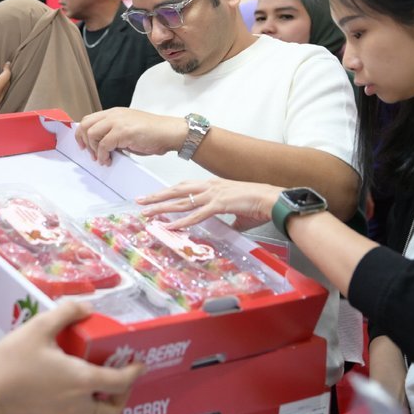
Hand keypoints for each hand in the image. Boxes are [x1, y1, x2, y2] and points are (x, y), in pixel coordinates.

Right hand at [0, 302, 143, 413]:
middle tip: (120, 381)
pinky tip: (68, 395)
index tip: (140, 365)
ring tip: (92, 385)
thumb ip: (66, 312)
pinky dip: (80, 410)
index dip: (134, 373)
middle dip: (123, 396)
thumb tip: (87, 307)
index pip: (120, 382)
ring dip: (100, 403)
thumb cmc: (13, 359)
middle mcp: (79, 404)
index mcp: (82, 380)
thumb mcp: (40, 327)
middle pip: (113, 410)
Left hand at [74, 108, 187, 166]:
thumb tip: (102, 146)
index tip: (83, 145)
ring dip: (94, 149)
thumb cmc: (153, 133)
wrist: (169, 132)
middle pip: (86, 124)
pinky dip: (103, 155)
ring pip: (92, 134)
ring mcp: (118, 122)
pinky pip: (104, 144)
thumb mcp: (128, 130)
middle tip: (90, 154)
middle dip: (84, 141)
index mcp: (114, 113)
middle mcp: (114, 115)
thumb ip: (114, 134)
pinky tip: (108, 160)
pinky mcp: (123, 131)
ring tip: (102, 159)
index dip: (82, 133)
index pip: (89, 119)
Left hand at [138, 179, 281, 229]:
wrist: (273, 199)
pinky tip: (170, 226)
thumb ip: (231, 219)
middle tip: (140, 201)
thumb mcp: (239, 212)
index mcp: (213, 185)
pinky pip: (196, 215)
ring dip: (162, 207)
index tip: (155, 197)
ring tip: (147, 212)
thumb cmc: (259, 204)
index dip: (169, 192)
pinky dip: (182, 221)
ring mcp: (213, 194)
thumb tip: (231, 227)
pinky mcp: (219, 204)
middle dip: (157, 196)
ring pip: (181, 201)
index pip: (185, 187)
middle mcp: (210, 187)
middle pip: (177, 190)